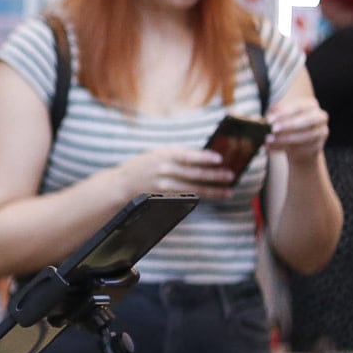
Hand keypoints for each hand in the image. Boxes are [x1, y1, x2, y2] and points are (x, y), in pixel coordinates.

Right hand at [115, 145, 234, 198]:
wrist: (122, 184)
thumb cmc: (144, 166)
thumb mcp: (158, 154)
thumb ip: (178, 154)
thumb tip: (205, 156)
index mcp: (163, 155)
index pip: (186, 155)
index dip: (203, 157)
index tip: (219, 158)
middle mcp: (163, 170)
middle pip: (193, 174)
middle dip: (213, 175)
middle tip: (230, 176)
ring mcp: (163, 186)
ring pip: (192, 189)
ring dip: (212, 190)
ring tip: (227, 191)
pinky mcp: (163, 198)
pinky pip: (185, 198)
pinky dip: (200, 198)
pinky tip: (211, 198)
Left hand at [266, 98, 328, 162]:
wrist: (298, 146)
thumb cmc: (286, 126)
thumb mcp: (279, 118)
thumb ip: (273, 116)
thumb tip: (264, 120)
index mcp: (310, 105)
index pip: (298, 107)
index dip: (283, 113)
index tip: (269, 120)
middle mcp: (319, 117)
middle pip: (305, 121)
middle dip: (288, 125)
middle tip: (272, 130)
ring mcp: (321, 132)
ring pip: (305, 136)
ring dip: (285, 139)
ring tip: (268, 141)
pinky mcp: (318, 146)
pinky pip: (304, 148)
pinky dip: (287, 149)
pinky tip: (273, 148)